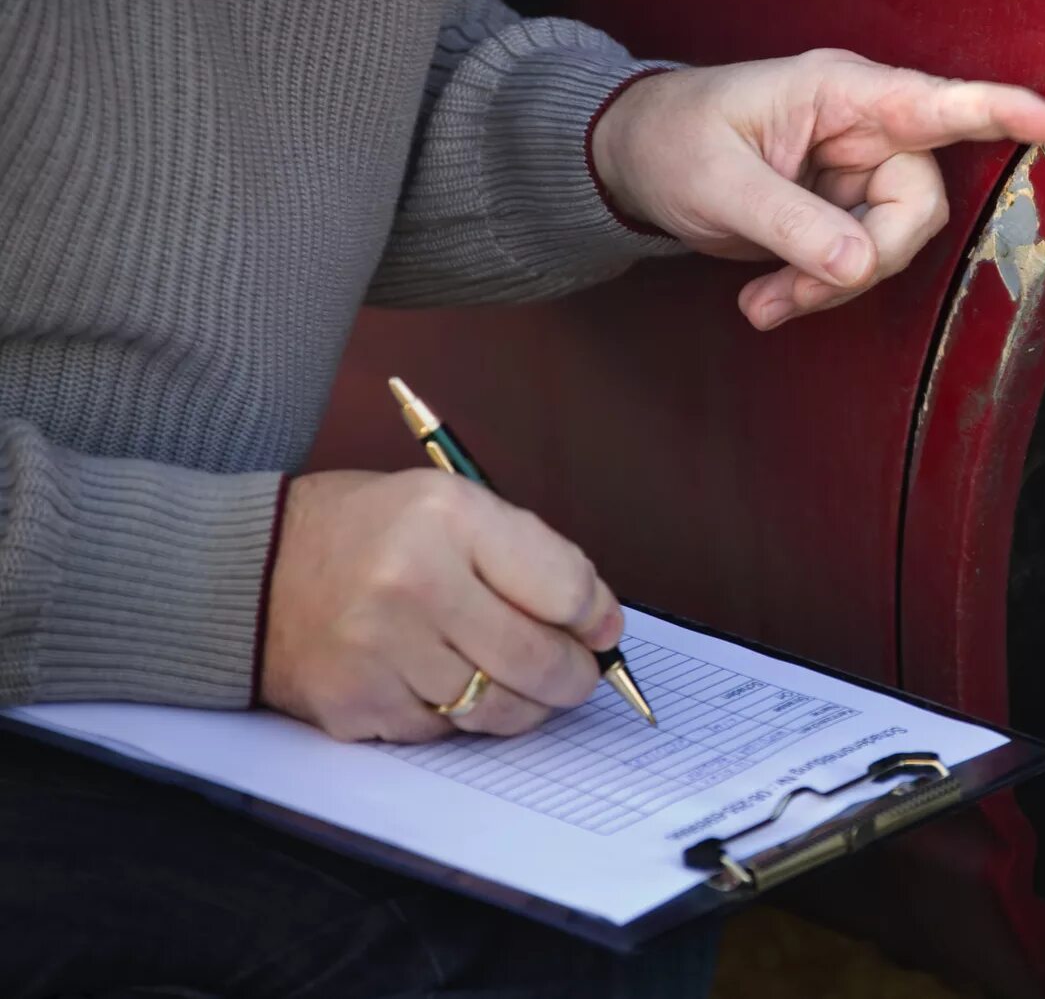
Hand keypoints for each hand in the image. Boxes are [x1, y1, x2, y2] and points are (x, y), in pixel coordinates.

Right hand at [260, 470, 621, 742]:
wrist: (248, 570)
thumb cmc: (367, 534)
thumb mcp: (450, 506)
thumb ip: (530, 557)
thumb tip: (601, 624)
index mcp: (448, 517)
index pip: (564, 588)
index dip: (596, 617)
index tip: (601, 628)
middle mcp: (412, 581)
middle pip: (538, 660)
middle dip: (573, 676)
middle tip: (576, 674)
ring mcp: (379, 649)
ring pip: (497, 708)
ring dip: (523, 704)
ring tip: (516, 681)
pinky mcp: (355, 704)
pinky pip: (443, 733)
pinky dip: (457, 718)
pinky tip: (442, 684)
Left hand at [592, 49, 1044, 329]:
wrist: (636, 163)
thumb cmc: (674, 141)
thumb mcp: (721, 183)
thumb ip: (791, 224)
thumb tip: (859, 266)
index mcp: (840, 94)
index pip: (936, 102)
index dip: (1001, 113)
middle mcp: (862, 131)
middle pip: (917, 206)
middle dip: (865, 260)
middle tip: (796, 291)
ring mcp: (855, 176)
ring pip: (889, 246)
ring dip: (829, 288)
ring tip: (763, 302)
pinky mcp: (841, 215)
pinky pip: (857, 265)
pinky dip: (816, 293)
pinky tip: (764, 302)